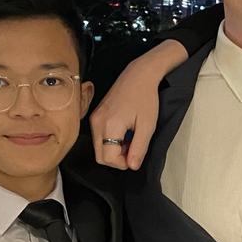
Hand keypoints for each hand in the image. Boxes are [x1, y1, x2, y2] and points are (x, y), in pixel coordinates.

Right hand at [90, 41, 185, 169]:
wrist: (138, 75)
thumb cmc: (145, 98)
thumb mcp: (147, 125)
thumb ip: (139, 148)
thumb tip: (132, 166)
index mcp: (109, 125)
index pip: (108, 158)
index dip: (123, 163)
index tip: (136, 156)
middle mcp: (97, 122)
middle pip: (100, 156)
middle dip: (117, 159)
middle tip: (134, 149)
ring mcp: (94, 118)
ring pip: (98, 147)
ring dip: (113, 150)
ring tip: (131, 139)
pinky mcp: (95, 115)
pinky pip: (98, 137)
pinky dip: (110, 141)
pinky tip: (124, 132)